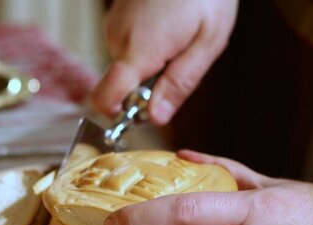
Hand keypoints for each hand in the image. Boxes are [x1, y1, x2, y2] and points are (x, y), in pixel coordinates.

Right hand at [91, 0, 237, 124]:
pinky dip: (146, 47)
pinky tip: (168, 26)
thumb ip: (180, 84)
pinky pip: (127, 46)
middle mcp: (118, 38)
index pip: (105, 97)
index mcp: (139, 50)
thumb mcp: (207, 43)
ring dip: (151, 64)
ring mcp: (114, 25)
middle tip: (181, 60)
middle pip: (123, 84)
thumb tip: (156, 119)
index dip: (117, 115)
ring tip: (178, 37)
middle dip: (149, 85)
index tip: (140, 114)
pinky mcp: (116, 16)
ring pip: (127, 65)